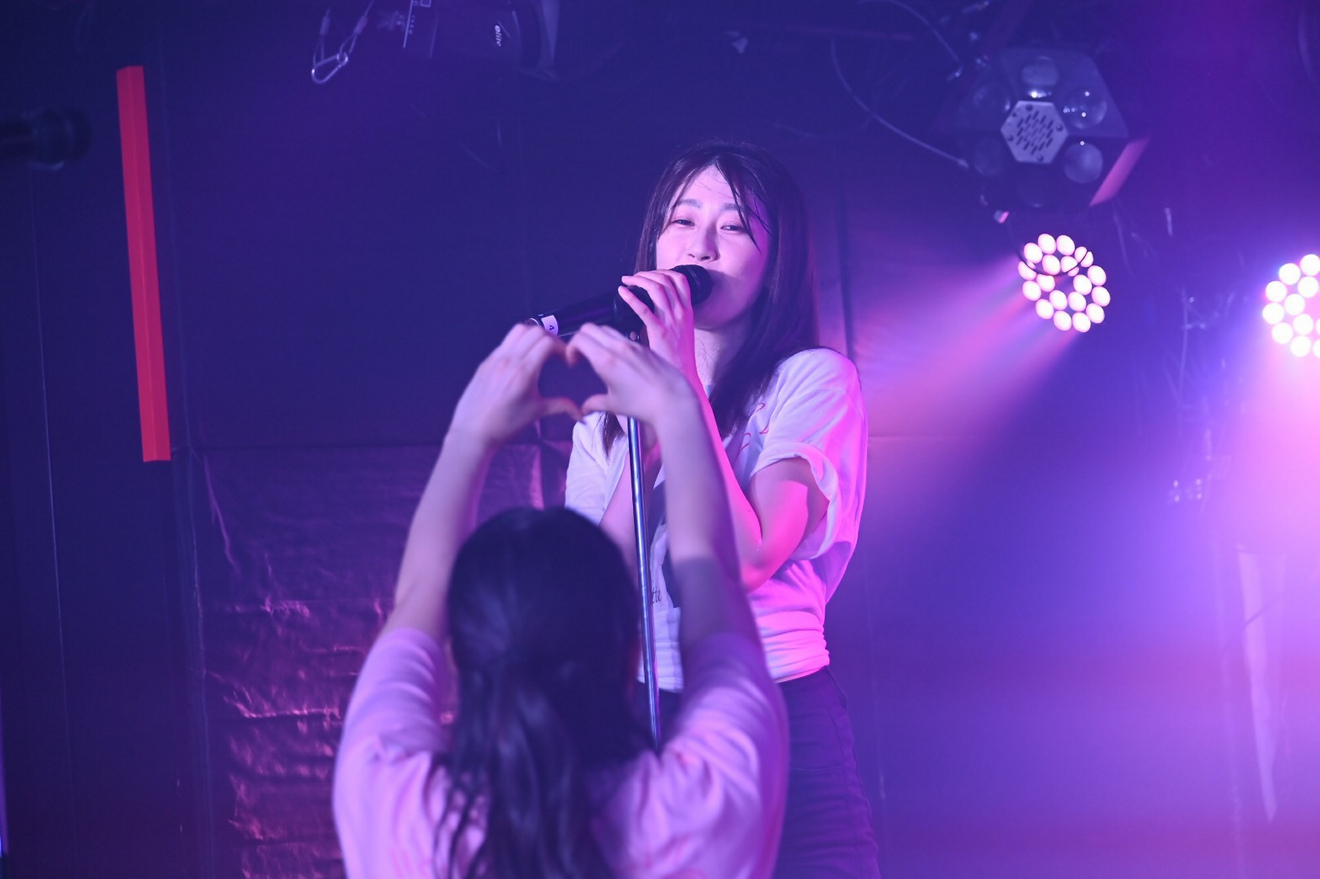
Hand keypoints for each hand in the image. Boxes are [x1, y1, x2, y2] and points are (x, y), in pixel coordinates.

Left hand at [448, 323, 580, 448]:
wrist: (473, 432)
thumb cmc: (506, 424)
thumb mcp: (536, 413)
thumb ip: (561, 407)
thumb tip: (581, 414)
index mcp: (524, 371)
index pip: (547, 342)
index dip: (562, 347)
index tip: (565, 360)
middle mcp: (510, 359)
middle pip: (535, 331)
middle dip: (550, 339)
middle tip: (555, 354)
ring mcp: (495, 358)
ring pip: (518, 331)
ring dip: (533, 336)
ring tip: (539, 351)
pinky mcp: (486, 362)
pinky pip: (505, 342)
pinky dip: (518, 343)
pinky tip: (521, 360)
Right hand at [567, 323, 697, 431]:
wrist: (673, 400)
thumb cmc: (642, 405)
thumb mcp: (614, 405)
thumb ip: (595, 403)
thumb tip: (583, 410)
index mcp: (605, 359)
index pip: (579, 338)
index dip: (571, 348)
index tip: (574, 363)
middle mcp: (617, 346)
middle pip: (590, 328)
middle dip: (581, 339)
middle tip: (582, 357)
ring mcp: (632, 344)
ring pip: (606, 329)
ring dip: (597, 338)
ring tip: (600, 357)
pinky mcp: (645, 347)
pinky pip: (623, 336)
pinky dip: (613, 342)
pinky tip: (619, 360)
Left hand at [617, 268, 700, 387]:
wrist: (684, 375)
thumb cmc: (680, 357)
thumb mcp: (682, 331)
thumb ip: (672, 317)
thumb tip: (655, 307)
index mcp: (687, 311)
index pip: (680, 280)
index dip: (663, 271)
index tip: (649, 274)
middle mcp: (681, 313)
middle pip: (666, 280)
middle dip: (646, 274)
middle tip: (633, 277)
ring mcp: (672, 322)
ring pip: (657, 289)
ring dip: (639, 281)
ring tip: (627, 281)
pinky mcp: (660, 332)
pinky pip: (644, 309)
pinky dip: (631, 297)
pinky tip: (622, 293)